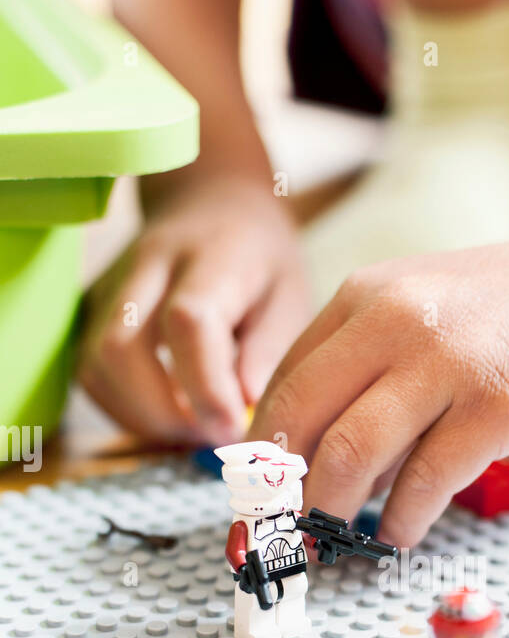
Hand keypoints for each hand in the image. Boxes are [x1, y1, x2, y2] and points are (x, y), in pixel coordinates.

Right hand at [78, 175, 310, 444]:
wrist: (210, 201)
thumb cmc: (260, 259)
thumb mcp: (289, 297)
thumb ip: (268, 353)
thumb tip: (243, 411)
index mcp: (209, 256)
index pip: (189, 321)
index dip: (205, 386)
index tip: (231, 432)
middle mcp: (146, 265)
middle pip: (121, 347)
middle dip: (163, 412)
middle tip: (211, 436)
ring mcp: (108, 285)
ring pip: (94, 365)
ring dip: (140, 415)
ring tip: (192, 426)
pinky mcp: (89, 309)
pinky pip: (90, 373)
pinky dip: (124, 408)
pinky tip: (166, 412)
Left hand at [249, 214, 508, 544]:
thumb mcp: (429, 313)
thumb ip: (375, 376)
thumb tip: (330, 467)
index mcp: (367, 296)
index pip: (284, 385)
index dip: (263, 457)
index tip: (258, 504)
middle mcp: (396, 319)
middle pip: (303, 421)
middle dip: (282, 494)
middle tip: (285, 537)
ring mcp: (450, 360)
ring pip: (353, 453)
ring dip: (332, 514)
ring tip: (335, 542)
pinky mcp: (502, 403)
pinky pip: (428, 481)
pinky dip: (404, 522)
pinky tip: (402, 535)